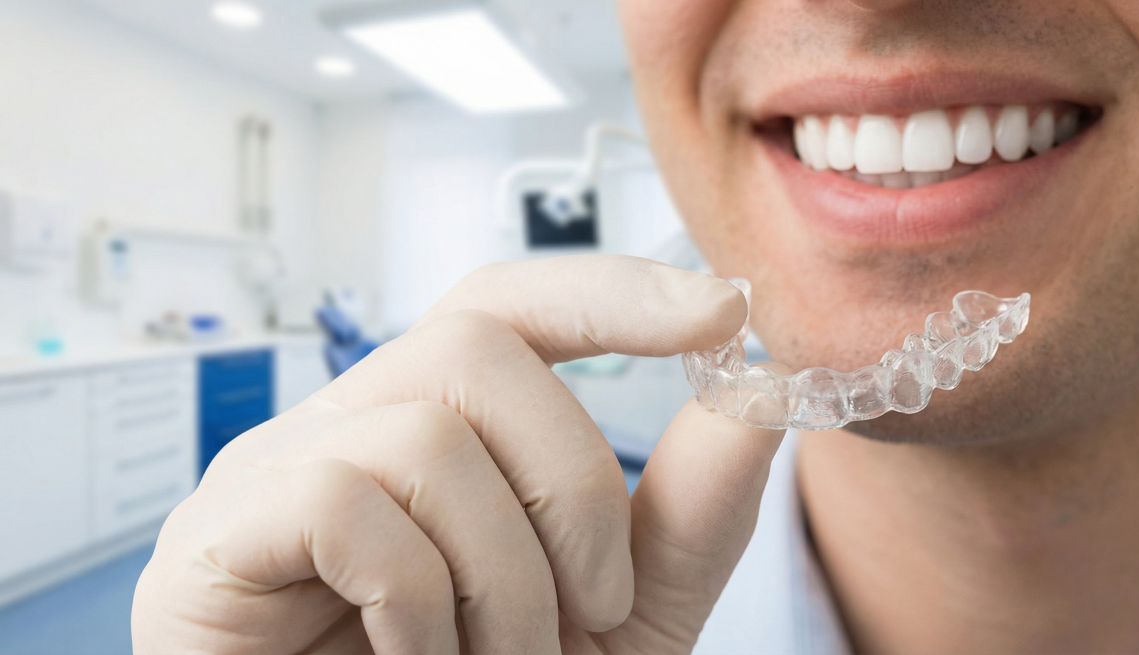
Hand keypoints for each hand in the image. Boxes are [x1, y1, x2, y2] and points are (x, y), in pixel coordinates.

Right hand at [132, 255, 786, 653]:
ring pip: (424, 428)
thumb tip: (757, 394)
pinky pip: (341, 501)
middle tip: (593, 608)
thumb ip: (686, 514)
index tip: (720, 312)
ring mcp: (269, 475)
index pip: (505, 305)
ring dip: (504, 569)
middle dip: (570, 481)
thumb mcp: (618, 613)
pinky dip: (418, 598)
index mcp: (433, 430)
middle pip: (474, 341)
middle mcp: (347, 426)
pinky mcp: (214, 540)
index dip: (607, 289)